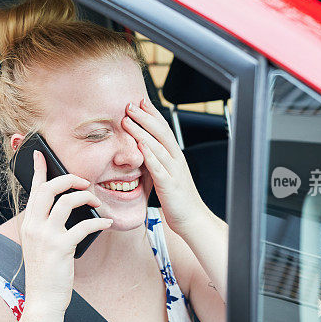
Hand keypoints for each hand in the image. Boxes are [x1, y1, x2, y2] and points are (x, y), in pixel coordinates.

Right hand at [18, 151, 112, 314]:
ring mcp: (46, 237)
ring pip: (66, 202)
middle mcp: (34, 226)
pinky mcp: (61, 248)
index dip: (37, 170)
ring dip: (86, 198)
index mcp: (29, 223)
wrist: (43, 299)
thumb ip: (47, 225)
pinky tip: (106, 223)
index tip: (40, 154)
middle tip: (84, 182)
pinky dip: (98, 222)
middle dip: (69, 179)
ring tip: (97, 203)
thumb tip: (67, 205)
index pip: (33, 190)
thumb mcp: (40, 244)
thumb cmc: (46, 272)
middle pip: (49, 189)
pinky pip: (83, 226)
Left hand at [122, 99, 206, 236]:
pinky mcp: (169, 185)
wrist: (193, 219)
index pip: (164, 129)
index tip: (140, 102)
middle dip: (145, 117)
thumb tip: (144, 151)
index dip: (152, 114)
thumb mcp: (167, 176)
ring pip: (157, 146)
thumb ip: (157, 162)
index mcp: (175, 157)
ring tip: (127, 120)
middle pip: (161, 132)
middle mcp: (176, 160)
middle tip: (130, 105)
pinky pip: (158, 168)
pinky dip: (149, 155)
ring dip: (141, 131)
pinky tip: (139, 146)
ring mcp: (173, 172)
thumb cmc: (179, 200)